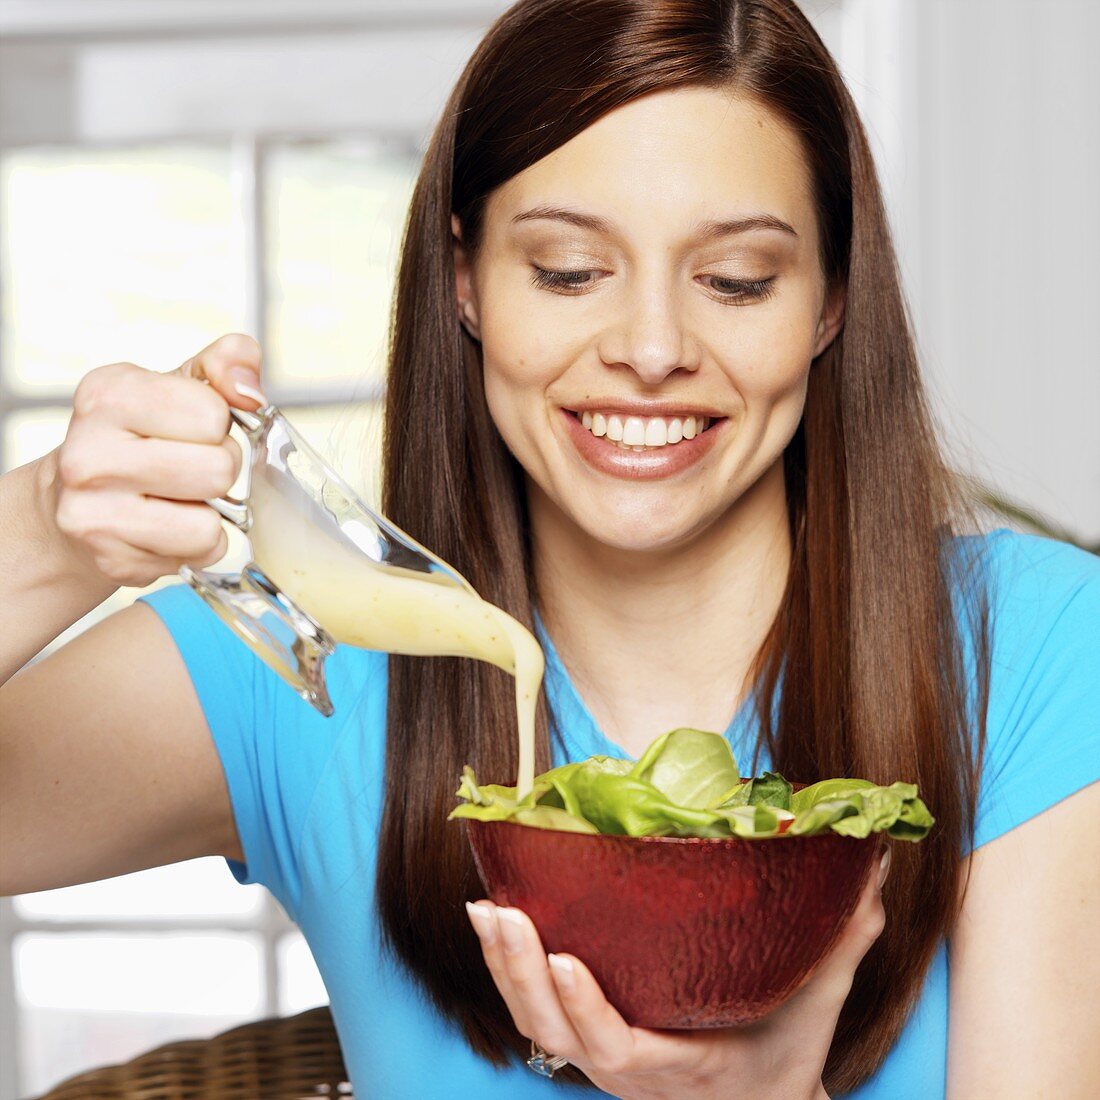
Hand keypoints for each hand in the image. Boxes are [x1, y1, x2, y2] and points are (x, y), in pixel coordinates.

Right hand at [51, 333, 264, 587]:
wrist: (69, 505)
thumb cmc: (139, 439)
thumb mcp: (177, 387)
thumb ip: (225, 365)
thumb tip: (249, 389)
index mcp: (107, 395)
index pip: (213, 413)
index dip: (216, 424)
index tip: (189, 429)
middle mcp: (88, 453)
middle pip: (219, 469)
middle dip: (219, 470)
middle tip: (189, 469)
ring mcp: (93, 512)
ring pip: (209, 522)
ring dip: (210, 514)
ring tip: (178, 500)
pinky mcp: (111, 561)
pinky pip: (199, 554)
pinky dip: (198, 546)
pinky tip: (167, 529)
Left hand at [466, 844, 889, 1099]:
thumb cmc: (783, 1058)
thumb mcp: (816, 1010)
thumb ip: (843, 942)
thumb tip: (874, 866)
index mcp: (682, 1068)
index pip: (622, 1048)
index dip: (588, 1010)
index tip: (564, 958)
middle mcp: (630, 1072)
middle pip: (558, 1034)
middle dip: (523, 976)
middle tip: (503, 913)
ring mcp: (602, 1060)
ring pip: (536, 1025)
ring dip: (503, 970)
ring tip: (485, 908)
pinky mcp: (587, 1041)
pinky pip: (535, 1014)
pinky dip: (507, 973)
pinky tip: (491, 923)